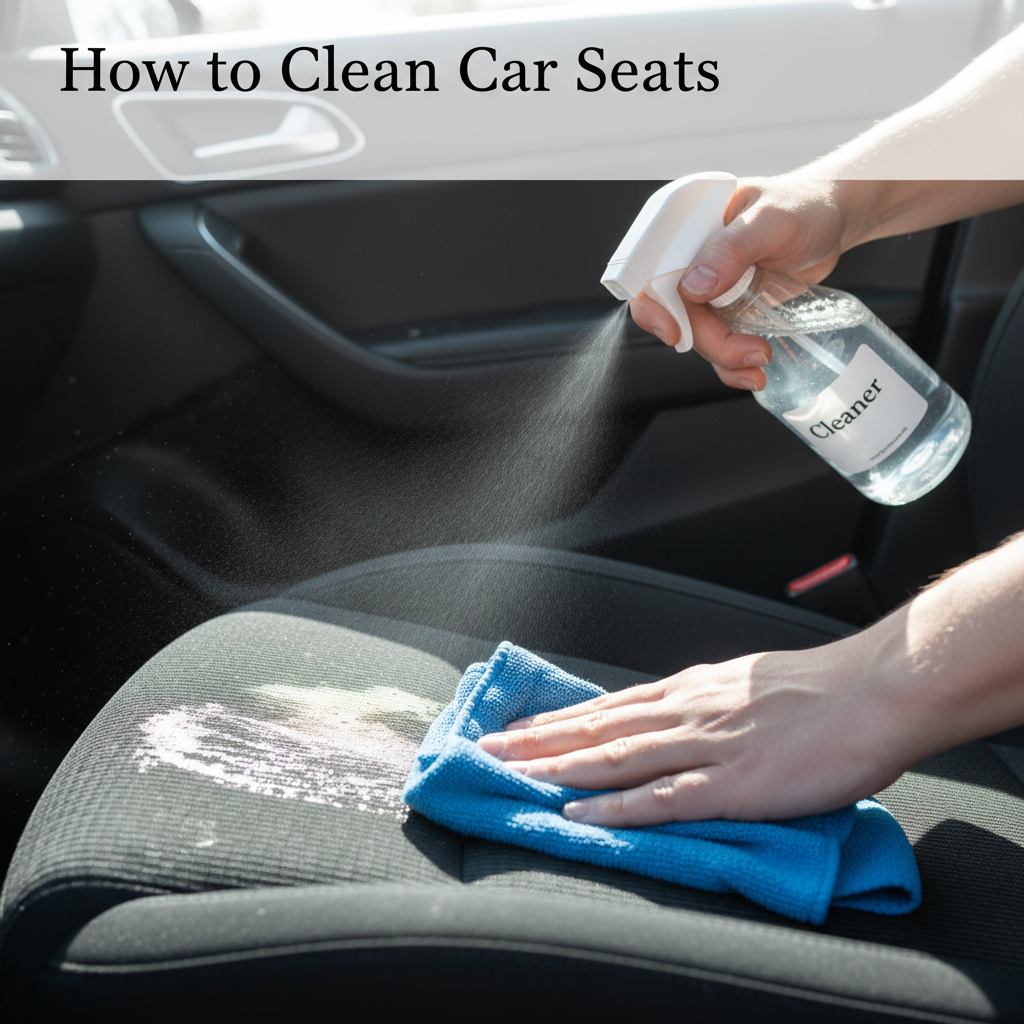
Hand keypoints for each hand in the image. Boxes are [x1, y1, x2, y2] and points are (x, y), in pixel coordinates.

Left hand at [477, 636, 909, 827]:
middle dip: (539, 739)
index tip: (522, 725)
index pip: (609, 705)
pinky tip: (580, 811)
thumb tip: (678, 711)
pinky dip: (615, 806)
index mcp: (692, 688)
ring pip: (615, 758)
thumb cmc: (818, 688)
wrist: (870, 691)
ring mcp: (705, 747)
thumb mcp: (748, 681)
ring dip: (559, 767)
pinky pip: (661, 799)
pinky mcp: (732, 784)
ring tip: (514, 775)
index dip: (560, 717)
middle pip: (597, 728)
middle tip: (492, 748)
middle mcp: (686, 712)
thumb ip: (708, 700)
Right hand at [629, 176, 848, 391]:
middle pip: (672, 313)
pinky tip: (753, 370)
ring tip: (761, 359)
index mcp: (686, 227)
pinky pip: (715, 343)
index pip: (648, 270)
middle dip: (705, 340)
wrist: (834, 221)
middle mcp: (688, 258)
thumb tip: (692, 285)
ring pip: (694, 334)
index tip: (674, 332)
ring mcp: (705, 286)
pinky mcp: (724, 308)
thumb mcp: (772, 221)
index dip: (652, 305)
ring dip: (723, 357)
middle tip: (744, 352)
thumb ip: (732, 248)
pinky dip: (730, 364)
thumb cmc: (805, 206)